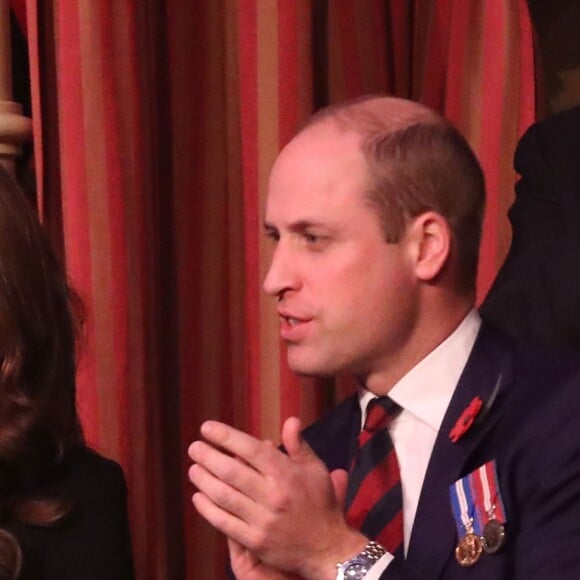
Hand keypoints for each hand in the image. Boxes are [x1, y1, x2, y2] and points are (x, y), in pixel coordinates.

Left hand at [188, 417, 366, 579]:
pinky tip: (198, 497)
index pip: (251, 450)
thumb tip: (290, 419)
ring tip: (193, 468)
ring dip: (204, 480)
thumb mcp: (316, 469)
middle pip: (232, 472)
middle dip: (208, 456)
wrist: (327, 548)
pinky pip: (224, 523)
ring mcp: (262, 520)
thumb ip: (298, 445)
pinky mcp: (255, 541)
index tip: (207, 428)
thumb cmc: (321, 503)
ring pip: (224, 496)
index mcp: (286, 474)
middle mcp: (273, 496)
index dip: (226, 437)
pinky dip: (208, 509)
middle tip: (194, 447)